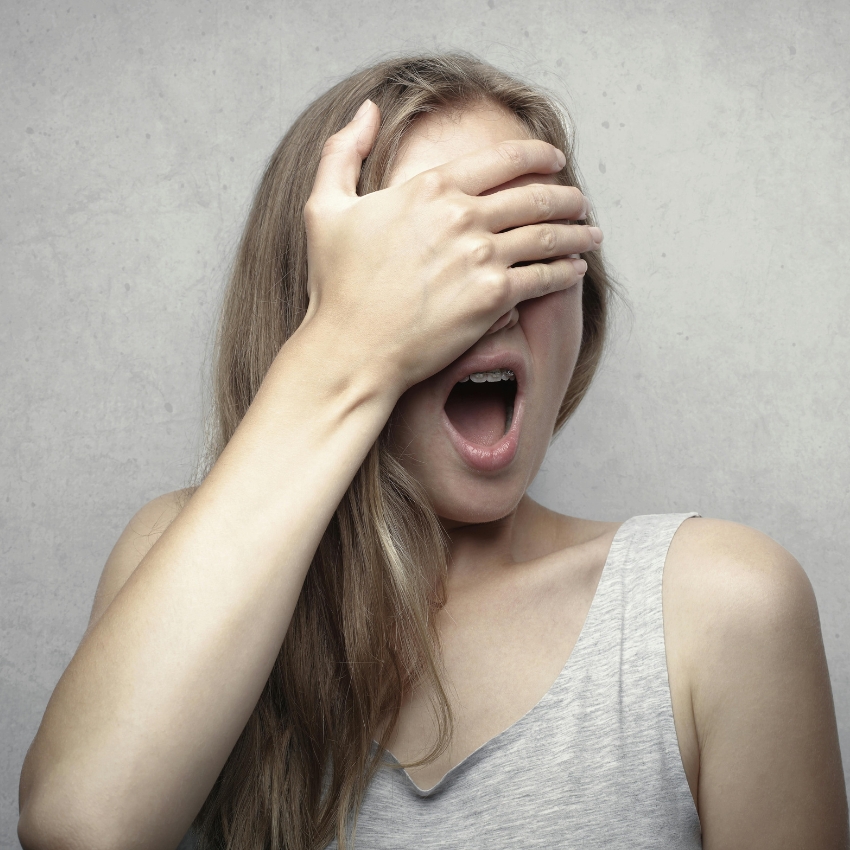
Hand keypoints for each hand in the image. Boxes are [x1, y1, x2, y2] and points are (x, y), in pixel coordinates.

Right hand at [301, 99, 602, 396]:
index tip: (555, 160)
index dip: (538, 155)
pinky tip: (576, 270)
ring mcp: (480, 257)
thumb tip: (367, 109)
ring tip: (592, 234)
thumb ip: (344, 150)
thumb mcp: (324, 206)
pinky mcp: (492, 298)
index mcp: (429, 188)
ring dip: (577, 233)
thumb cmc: (336, 284)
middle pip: (534, 196)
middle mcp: (461, 216)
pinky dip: (566, 272)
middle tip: (581, 201)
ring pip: (547, 236)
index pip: (502, 160)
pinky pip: (543, 278)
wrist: (351, 348)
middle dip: (566, 196)